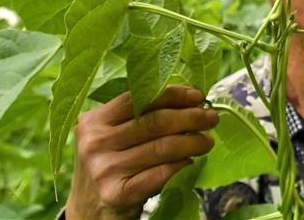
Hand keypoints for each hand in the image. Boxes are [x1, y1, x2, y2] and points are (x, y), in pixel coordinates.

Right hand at [65, 85, 217, 219]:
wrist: (91, 212)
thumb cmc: (112, 165)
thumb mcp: (114, 136)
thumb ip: (141, 116)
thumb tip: (190, 100)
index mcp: (95, 121)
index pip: (139, 99)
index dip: (173, 95)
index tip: (198, 96)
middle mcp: (95, 143)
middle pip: (155, 122)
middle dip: (190, 117)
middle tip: (211, 119)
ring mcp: (104, 169)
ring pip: (162, 147)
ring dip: (193, 142)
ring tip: (207, 141)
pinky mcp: (117, 193)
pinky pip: (161, 173)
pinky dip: (181, 165)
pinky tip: (191, 163)